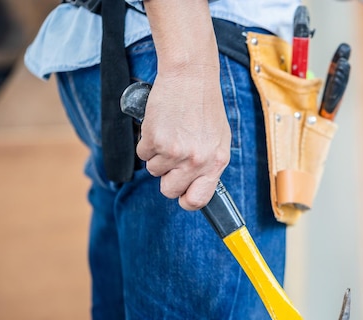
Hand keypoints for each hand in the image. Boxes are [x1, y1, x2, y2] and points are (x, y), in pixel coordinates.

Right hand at [139, 0, 230, 210]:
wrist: (191, 76)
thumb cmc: (205, 106)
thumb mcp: (219, 139)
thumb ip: (209, 164)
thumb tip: (198, 186)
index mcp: (216, 162)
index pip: (198, 199)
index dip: (186, 200)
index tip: (181, 195)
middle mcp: (197, 160)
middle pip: (170, 191)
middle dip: (166, 178)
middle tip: (171, 158)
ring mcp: (175, 151)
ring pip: (154, 171)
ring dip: (157, 156)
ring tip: (170, 133)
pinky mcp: (155, 139)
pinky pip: (143, 154)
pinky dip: (146, 142)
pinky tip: (160, 126)